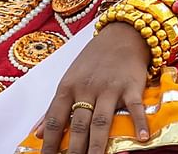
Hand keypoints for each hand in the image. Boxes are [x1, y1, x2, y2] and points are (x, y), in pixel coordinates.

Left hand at [38, 22, 152, 153]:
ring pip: (101, 121)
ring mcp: (109, 88)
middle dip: (73, 150)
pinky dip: (139, 123)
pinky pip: (134, 107)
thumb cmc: (93, 60)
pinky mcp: (131, 86)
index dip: (50, 142)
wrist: (121, 35)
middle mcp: (86, 88)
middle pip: (78, 125)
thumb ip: (54, 107)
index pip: (55, 119)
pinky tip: (141, 139)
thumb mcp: (68, 79)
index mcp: (67, 87)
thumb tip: (36, 133)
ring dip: (97, 145)